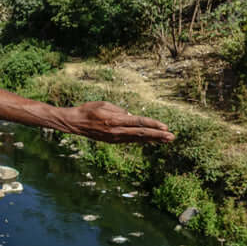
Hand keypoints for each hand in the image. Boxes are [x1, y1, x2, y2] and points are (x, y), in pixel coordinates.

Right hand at [59, 101, 174, 142]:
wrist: (74, 123)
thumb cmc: (88, 110)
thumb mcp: (104, 104)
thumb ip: (119, 110)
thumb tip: (132, 116)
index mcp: (115, 120)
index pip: (138, 122)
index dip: (153, 124)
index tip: (165, 126)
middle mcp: (116, 131)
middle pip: (141, 133)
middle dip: (158, 135)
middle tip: (172, 137)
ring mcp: (115, 138)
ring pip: (138, 138)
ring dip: (153, 139)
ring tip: (166, 140)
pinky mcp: (113, 141)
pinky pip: (130, 140)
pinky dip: (142, 140)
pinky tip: (151, 140)